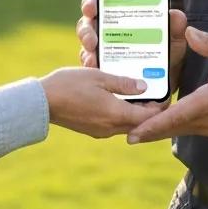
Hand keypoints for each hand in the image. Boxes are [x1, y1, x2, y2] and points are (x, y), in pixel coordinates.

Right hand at [39, 67, 163, 136]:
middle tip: (156, 96)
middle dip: (150, 112)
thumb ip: (123, 83)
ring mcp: (100, 131)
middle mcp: (110, 127)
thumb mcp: (98, 77)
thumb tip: (144, 87)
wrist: (41, 102)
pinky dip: (122, 116)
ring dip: (135, 114)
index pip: (148, 116)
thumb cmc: (69, 85)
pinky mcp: (92, 131)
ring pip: (127, 125)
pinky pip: (114, 126)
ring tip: (139, 96)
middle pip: (139, 123)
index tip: (166, 96)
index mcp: (115, 114)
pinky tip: (119, 101)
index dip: (160, 108)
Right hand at [76, 0, 188, 88]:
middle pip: (87, 26)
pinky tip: (97, 73)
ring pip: (86, 49)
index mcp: (121, 17)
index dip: (92, 3)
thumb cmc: (166, 59)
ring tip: (93, 60)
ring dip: (87, 53)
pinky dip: (93, 70)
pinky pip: (91, 70)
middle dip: (86, 31)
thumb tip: (175, 15)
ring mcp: (100, 53)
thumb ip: (175, 29)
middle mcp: (106, 33)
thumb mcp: (173, 43)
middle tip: (91, 40)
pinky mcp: (99, 73)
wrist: (165, 86)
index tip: (90, 9)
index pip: (100, 3)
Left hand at [126, 27, 207, 143]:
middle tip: (124, 135)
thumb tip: (189, 33)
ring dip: (159, 131)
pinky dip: (172, 128)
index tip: (133, 133)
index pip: (177, 116)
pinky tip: (160, 123)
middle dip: (148, 132)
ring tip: (135, 130)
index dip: (154, 125)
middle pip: (173, 129)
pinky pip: (188, 129)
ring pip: (180, 131)